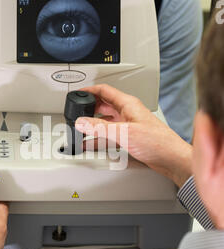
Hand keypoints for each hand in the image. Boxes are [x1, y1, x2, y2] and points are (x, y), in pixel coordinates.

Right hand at [75, 84, 192, 187]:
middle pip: (103, 106)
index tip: (77, 93)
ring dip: (93, 125)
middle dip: (89, 109)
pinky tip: (92, 144)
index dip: (89, 90)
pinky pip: (110, 134)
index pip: (104, 90)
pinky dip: (100, 137)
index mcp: (128, 104)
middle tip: (76, 114)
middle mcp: (128, 112)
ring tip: (81, 130)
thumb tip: (82, 121)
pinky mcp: (130, 137)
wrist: (171, 158)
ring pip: (106, 121)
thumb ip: (100, 127)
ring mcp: (129, 124)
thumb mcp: (123, 133)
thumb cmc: (157, 142)